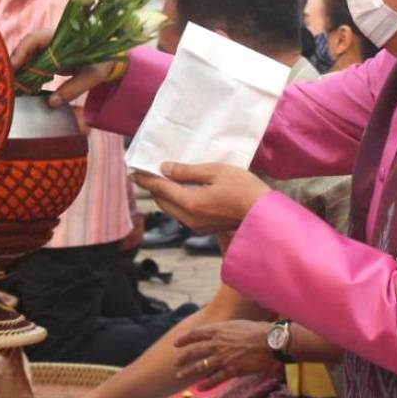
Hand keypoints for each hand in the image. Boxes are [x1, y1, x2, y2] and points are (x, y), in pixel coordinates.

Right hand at [10, 29, 119, 106]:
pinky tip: (26, 85)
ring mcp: (51, 47)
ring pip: (28, 54)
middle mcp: (53, 40)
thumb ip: (72, 89)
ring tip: (15, 85)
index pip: (36, 37)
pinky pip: (35, 61)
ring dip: (21, 69)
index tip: (14, 66)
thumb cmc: (103, 62)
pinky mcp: (51, 56)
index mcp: (63, 38)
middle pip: (27, 46)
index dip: (22, 50)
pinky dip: (28, 72)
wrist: (111, 56)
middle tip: (10, 81)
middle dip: (16, 62)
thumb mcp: (91, 77)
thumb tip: (51, 103)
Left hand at [130, 162, 268, 235]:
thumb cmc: (244, 189)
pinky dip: (176, 202)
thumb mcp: (216, 171)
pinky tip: (180, 191)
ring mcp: (197, 226)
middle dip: (152, 188)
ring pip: (171, 209)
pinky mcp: (205, 228)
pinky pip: (182, 214)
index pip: (160, 189)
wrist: (263, 215)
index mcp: (191, 203)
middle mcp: (190, 218)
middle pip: (162, 201)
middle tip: (145, 174)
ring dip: (164, 195)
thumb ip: (188, 171)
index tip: (133, 172)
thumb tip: (166, 169)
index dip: (146, 179)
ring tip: (161, 180)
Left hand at [173, 320, 281, 388]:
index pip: (196, 334)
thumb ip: (226, 329)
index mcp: (219, 330)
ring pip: (200, 366)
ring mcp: (223, 358)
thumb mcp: (238, 324)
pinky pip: (214, 379)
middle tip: (176, 362)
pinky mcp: (231, 370)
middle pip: (195, 352)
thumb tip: (220, 331)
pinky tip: (199, 388)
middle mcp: (218, 344)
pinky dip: (205, 384)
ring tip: (180, 376)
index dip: (185, 339)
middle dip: (183, 358)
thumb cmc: (258, 330)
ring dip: (188, 372)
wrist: (270, 342)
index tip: (176, 343)